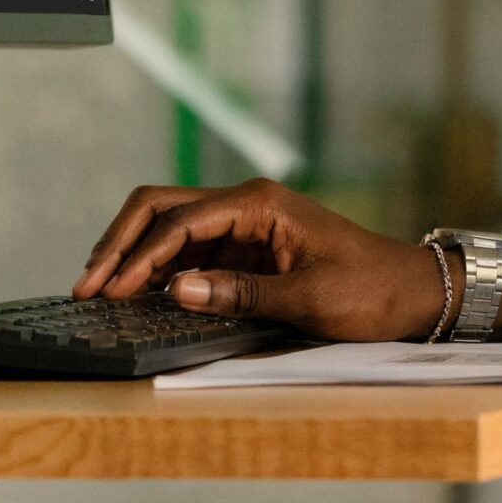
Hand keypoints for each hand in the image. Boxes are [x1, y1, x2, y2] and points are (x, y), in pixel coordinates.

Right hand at [72, 178, 445, 340]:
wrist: (413, 292)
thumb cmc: (372, 290)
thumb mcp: (310, 299)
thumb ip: (241, 294)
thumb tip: (176, 290)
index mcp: (260, 203)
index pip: (179, 220)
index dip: (139, 256)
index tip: (111, 290)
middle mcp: (247, 205)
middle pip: (161, 209)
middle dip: (120, 245)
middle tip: (87, 285)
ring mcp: (245, 226)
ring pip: (170, 228)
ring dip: (134, 256)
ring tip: (99, 291)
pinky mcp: (247, 251)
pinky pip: (190, 252)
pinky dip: (159, 269)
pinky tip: (137, 294)